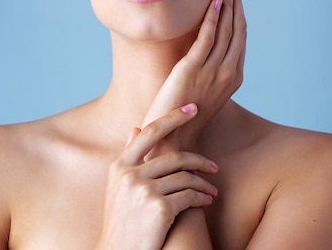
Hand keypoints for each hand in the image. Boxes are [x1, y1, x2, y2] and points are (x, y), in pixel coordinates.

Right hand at [95, 104, 218, 249]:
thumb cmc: (121, 223)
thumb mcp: (117, 188)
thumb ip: (129, 159)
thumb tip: (134, 128)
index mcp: (119, 166)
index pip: (149, 132)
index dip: (172, 117)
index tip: (192, 108)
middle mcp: (129, 175)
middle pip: (174, 156)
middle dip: (199, 160)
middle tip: (214, 167)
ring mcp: (143, 191)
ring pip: (185, 177)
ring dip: (203, 184)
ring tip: (211, 191)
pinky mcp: (159, 208)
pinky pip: (189, 196)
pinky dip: (201, 198)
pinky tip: (207, 202)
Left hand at [142, 0, 246, 150]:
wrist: (174, 139)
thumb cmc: (186, 116)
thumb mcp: (204, 91)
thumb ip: (209, 70)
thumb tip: (205, 51)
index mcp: (234, 78)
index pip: (241, 38)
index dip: (239, 13)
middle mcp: (229, 73)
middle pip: (237, 29)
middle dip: (236, 1)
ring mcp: (212, 71)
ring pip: (226, 30)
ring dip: (226, 3)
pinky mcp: (191, 69)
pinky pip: (206, 38)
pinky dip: (212, 19)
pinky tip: (213, 2)